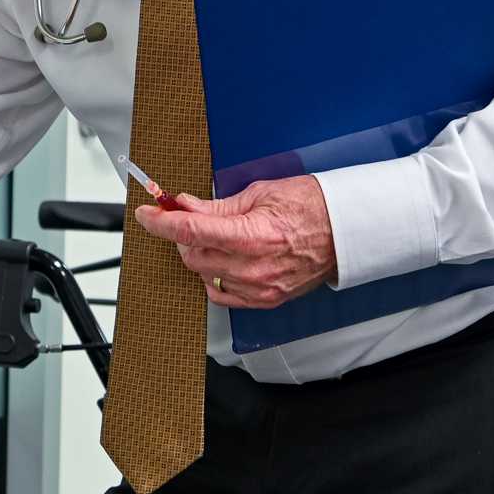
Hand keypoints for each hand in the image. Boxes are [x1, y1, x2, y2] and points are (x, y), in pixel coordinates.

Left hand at [133, 176, 335, 309]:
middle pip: (191, 256)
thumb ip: (218, 206)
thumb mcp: (261, 194)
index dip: (161, 222)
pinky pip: (221, 295)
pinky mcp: (265, 300)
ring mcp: (259, 288)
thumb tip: (186, 206)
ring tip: (217, 237)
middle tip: (189, 218)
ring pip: (204, 275)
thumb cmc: (313, 207)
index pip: (189, 231)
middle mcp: (253, 267)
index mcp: (251, 235)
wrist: (347, 231)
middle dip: (183, 236)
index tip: (147, 214)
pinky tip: (224, 261)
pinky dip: (213, 277)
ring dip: (199, 255)